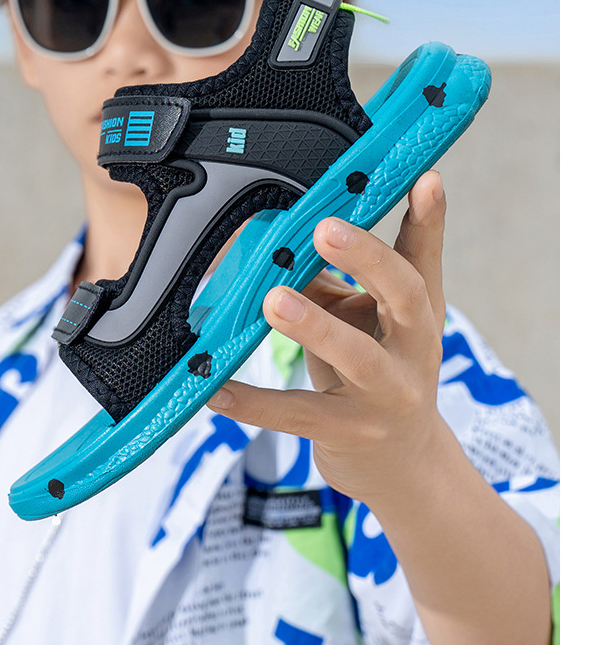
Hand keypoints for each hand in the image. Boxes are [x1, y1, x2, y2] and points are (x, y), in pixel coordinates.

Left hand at [207, 169, 447, 510]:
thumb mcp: (366, 322)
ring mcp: (387, 395)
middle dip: (368, 259)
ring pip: (358, 357)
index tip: (425, 177)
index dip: (429, 218)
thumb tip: (276, 236)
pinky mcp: (350, 434)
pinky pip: (300, 415)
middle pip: (407, 296)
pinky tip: (216, 389)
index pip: (425, 258)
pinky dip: (255, 403)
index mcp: (419, 312)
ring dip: (315, 326)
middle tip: (325, 228)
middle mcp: (414, 350)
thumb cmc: (376, 374)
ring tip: (273, 299)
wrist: (401, 466)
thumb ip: (330, 280)